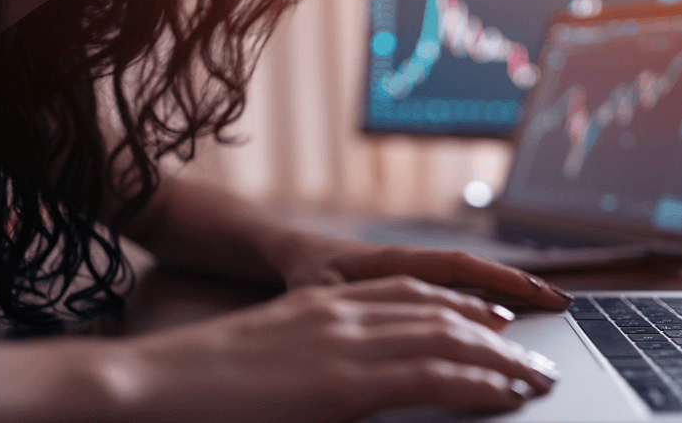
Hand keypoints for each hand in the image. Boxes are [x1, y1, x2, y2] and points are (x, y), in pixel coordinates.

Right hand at [111, 276, 560, 422]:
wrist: (147, 384)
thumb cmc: (198, 383)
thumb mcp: (267, 355)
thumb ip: (313, 360)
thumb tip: (339, 381)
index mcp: (322, 305)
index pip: (409, 291)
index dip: (459, 301)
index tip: (494, 317)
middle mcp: (342, 312)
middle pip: (440, 309)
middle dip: (494, 329)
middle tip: (530, 350)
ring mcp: (345, 343)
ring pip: (447, 337)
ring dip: (501, 357)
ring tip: (534, 374)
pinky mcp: (344, 383)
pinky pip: (431, 374)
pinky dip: (477, 380)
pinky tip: (503, 391)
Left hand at [270, 230, 573, 311]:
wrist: (290, 250)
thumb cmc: (304, 271)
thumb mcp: (316, 293)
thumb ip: (343, 308)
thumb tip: (370, 327)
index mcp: (394, 261)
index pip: (460, 268)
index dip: (501, 280)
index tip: (538, 294)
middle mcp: (413, 263)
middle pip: (478, 273)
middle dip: (521, 285)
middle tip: (564, 304)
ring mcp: (415, 272)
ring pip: (471, 281)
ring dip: (508, 290)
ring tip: (550, 306)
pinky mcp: (411, 283)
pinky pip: (456, 288)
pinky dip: (485, 297)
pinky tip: (506, 317)